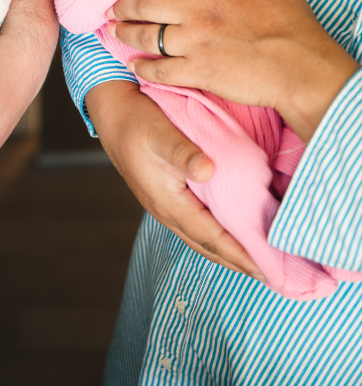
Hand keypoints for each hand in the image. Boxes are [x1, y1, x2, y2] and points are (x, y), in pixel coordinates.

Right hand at [86, 79, 264, 278]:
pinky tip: (231, 229)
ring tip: (257, 259)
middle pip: (207, 246)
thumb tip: (207, 170)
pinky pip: (197, 223)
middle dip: (239, 262)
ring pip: (201, 237)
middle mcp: (166, 209)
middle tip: (273, 274)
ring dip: (228, 251)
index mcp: (167, 201)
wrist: (111, 111)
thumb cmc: (136, 120)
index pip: (210, 237)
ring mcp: (165, 204)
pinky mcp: (167, 194)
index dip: (239, 254)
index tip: (267, 270)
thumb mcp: (160, 133)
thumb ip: (184, 153)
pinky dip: (217, 234)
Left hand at [106, 0, 358, 141]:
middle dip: (123, 5)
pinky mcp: (197, 71)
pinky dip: (142, 68)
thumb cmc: (292, 24)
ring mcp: (195, 41)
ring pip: (146, 35)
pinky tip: (135, 66)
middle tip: (111, 8)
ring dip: (125, 34)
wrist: (301, 67)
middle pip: (146, 1)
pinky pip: (159, 69)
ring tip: (114, 33)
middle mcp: (199, 9)